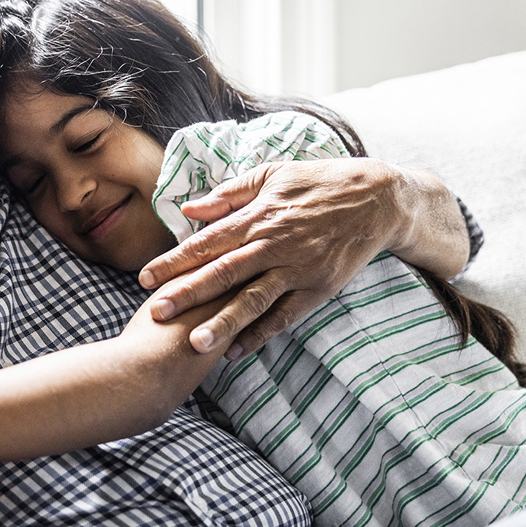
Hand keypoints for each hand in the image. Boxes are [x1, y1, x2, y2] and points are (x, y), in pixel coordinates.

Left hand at [137, 158, 412, 353]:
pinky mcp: (319, 288)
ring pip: (254, 300)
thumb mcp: (275, 174)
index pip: (207, 241)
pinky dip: (261, 335)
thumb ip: (231, 194)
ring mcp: (299, 269)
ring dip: (224, 322)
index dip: (175, 261)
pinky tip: (236, 352)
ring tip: (195, 343)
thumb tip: (190, 209)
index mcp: (260, 216)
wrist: (380, 199)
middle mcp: (276, 244)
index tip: (145, 278)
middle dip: (188, 294)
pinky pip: (286, 316)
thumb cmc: (322, 182)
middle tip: (155, 313)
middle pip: (224, 272)